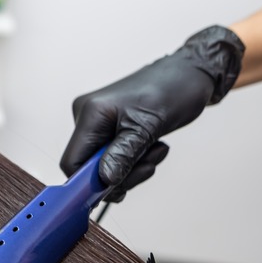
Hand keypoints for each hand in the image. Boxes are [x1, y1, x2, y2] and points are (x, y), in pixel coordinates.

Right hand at [60, 25, 244, 201]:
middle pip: (88, 167)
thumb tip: (105, 180)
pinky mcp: (109, 127)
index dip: (89, 182)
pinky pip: (113, 156)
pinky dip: (133, 159)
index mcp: (90, 113)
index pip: (71, 162)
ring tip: (155, 150)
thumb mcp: (148, 127)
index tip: (116, 188)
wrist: (190, 73)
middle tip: (147, 164)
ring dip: (132, 167)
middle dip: (120, 173)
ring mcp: (98, 122)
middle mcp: (87, 117)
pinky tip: (151, 145)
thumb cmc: (173, 89)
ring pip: (104, 165)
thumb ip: (123, 155)